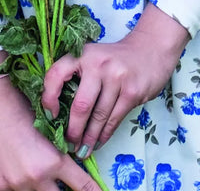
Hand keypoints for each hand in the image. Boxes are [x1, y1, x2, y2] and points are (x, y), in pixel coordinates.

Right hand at [0, 75, 100, 190]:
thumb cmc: (24, 108)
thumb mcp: (50, 131)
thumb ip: (60, 154)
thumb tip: (72, 165)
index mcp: (54, 161)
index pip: (82, 186)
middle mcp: (37, 177)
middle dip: (65, 189)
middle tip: (67, 182)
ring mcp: (17, 184)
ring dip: (45, 187)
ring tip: (41, 170)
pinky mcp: (1, 186)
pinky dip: (25, 185)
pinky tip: (23, 170)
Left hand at [41, 3, 189, 155]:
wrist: (151, 49)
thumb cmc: (115, 59)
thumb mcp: (93, 58)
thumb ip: (77, 77)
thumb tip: (58, 113)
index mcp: (83, 54)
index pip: (57, 74)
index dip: (48, 97)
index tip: (50, 116)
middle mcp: (99, 63)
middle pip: (81, 105)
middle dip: (73, 130)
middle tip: (68, 144)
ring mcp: (117, 77)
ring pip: (98, 116)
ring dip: (89, 138)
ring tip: (82, 150)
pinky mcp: (132, 91)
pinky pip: (114, 119)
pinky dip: (104, 135)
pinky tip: (98, 143)